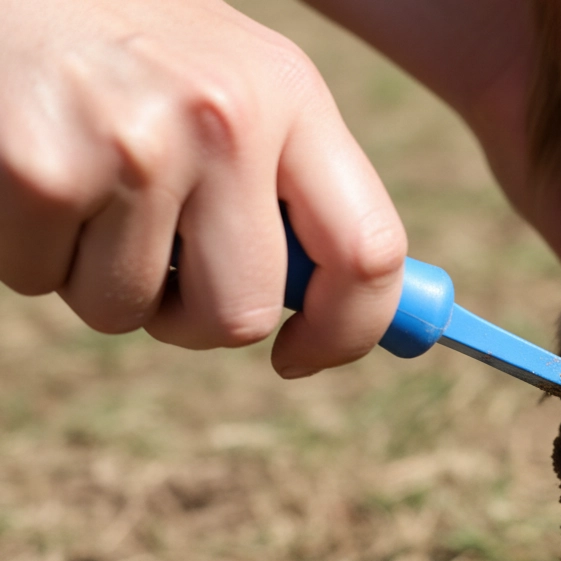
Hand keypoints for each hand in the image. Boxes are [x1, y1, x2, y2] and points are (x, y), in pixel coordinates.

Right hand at [0, 0, 404, 377]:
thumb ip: (292, 188)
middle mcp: (226, 117)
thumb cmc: (133, 49)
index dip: (347, 330)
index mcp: (292, 95)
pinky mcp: (40, 171)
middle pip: (241, 314)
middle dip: (193, 315)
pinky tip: (33, 176)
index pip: (369, 252)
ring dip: (99, 276)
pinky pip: (41, 281)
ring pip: (126, 309)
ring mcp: (133, 145)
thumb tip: (335, 317)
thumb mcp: (239, 85)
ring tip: (85, 188)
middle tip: (161, 262)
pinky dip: (31, 252)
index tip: (302, 354)